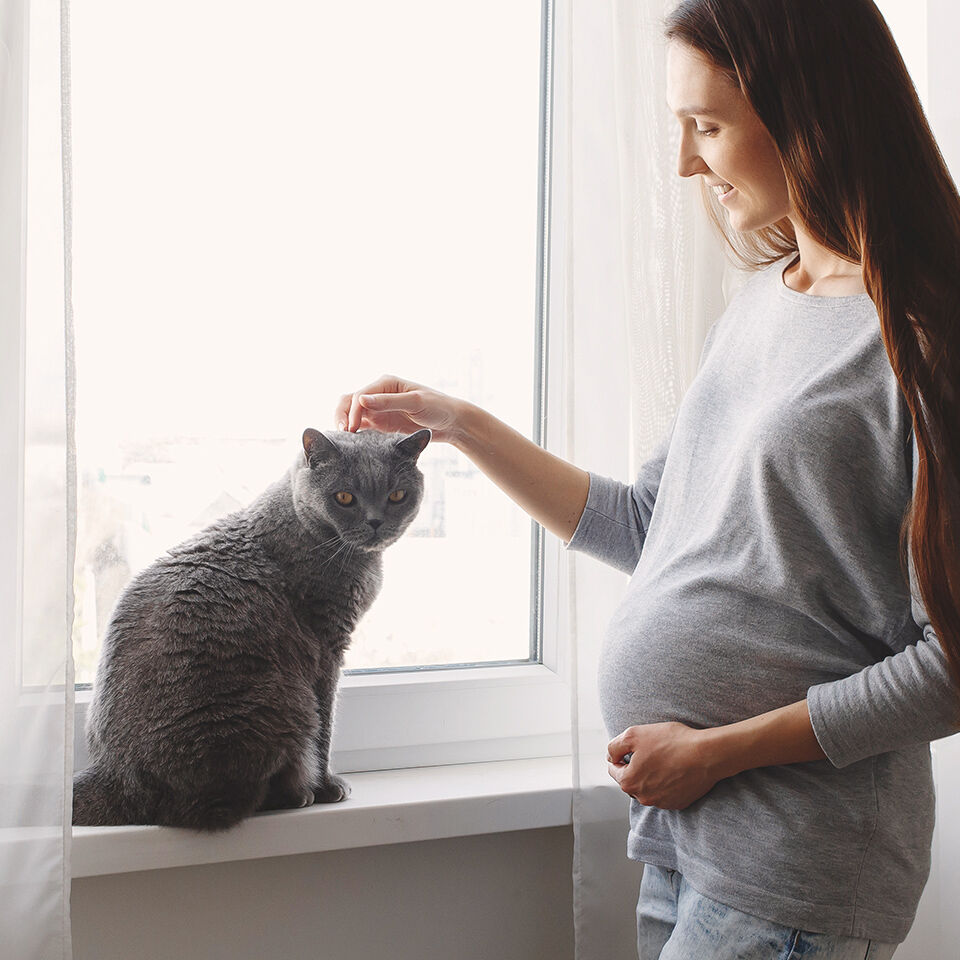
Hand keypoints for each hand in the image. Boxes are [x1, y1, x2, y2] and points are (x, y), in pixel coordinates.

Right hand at [334, 374, 465, 443]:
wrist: (452, 423)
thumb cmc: (437, 407)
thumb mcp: (415, 402)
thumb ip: (388, 401)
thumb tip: (361, 399)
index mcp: (385, 383)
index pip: (359, 395)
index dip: (352, 411)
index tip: (351, 428)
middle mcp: (378, 395)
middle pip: (349, 402)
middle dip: (342, 416)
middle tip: (343, 434)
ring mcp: (379, 410)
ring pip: (352, 415)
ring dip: (346, 425)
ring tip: (345, 440)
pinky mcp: (382, 424)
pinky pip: (362, 428)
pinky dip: (355, 434)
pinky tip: (354, 444)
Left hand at [606, 722, 719, 810]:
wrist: (706, 754)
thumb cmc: (670, 742)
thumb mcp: (634, 734)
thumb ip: (614, 746)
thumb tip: (610, 757)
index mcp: (628, 782)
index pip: (614, 769)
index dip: (621, 755)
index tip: (634, 747)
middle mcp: (642, 797)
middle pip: (631, 780)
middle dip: (636, 766)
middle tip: (651, 751)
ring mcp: (661, 803)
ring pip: (648, 787)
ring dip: (651, 775)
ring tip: (665, 759)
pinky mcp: (678, 803)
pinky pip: (665, 793)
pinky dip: (667, 782)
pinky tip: (675, 768)